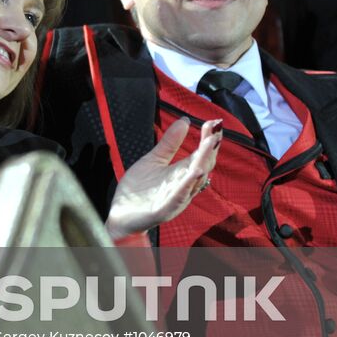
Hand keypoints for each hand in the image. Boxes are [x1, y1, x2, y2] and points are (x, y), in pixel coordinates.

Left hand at [105, 118, 220, 238]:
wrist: (121, 215)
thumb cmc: (139, 190)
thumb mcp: (153, 160)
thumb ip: (169, 143)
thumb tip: (185, 121)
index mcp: (181, 173)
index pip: (200, 155)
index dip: (208, 140)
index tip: (215, 123)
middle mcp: (183, 186)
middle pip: (202, 166)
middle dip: (209, 148)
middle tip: (215, 131)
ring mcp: (176, 198)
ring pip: (194, 180)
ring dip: (202, 162)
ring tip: (209, 145)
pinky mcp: (165, 210)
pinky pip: (179, 197)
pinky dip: (187, 184)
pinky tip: (195, 172)